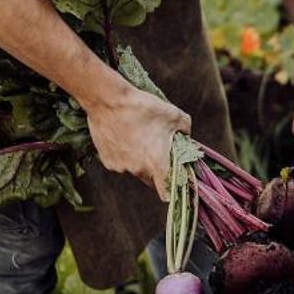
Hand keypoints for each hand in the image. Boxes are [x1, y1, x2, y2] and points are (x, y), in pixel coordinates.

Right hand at [84, 78, 190, 196]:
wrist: (108, 100)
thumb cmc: (143, 107)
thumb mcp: (174, 115)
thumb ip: (185, 130)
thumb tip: (186, 136)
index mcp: (156, 164)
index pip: (167, 192)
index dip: (172, 190)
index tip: (174, 182)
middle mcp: (138, 170)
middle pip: (151, 181)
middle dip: (157, 172)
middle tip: (158, 154)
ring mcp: (120, 167)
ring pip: (135, 171)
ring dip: (139, 161)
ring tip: (138, 139)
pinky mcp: (107, 161)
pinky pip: (120, 163)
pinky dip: (124, 156)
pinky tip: (124, 137)